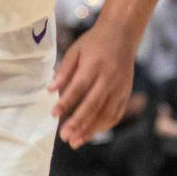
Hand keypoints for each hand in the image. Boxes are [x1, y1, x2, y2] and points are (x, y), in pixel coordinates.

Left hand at [52, 21, 134, 146]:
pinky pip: (116, 113)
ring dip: (90, 129)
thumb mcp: (75, 50)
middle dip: (78, 122)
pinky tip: (91, 133)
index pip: (79, 87)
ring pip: (106, 113)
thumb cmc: (94, 43)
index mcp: (94, 65)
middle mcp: (109, 78)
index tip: (54, 114)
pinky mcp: (126, 93)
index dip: (66, 102)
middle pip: (93, 104)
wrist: (122, 34)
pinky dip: (104, 126)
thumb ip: (64, 71)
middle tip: (65, 136)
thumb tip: (50, 90)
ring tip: (75, 141)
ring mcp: (120, 87)